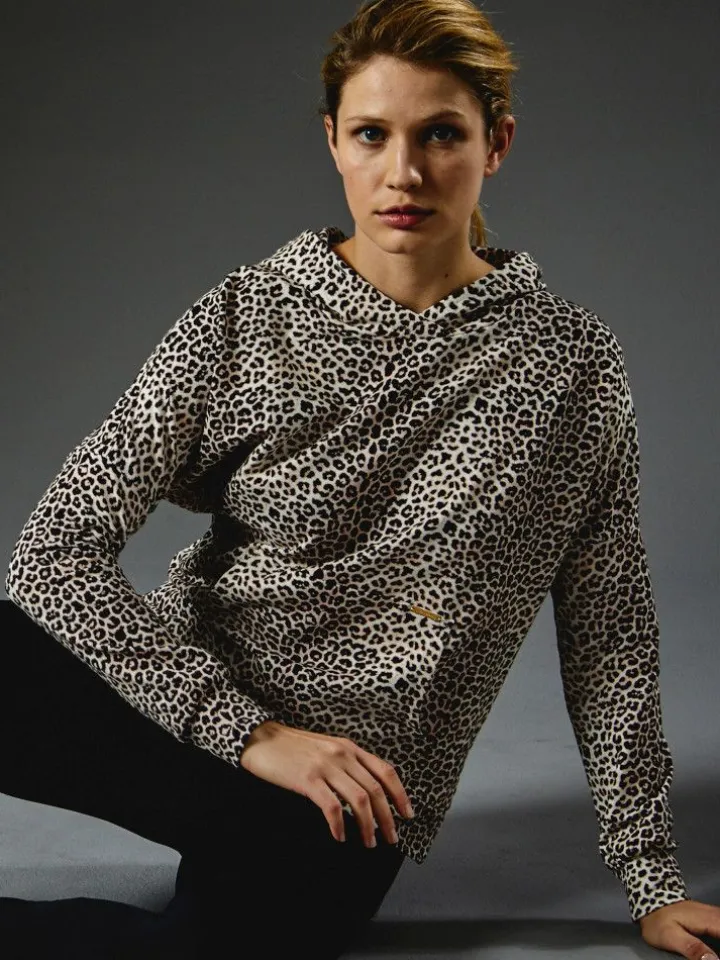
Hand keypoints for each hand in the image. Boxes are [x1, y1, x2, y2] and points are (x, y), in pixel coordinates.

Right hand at [239, 720, 414, 847]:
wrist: (262, 739)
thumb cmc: (293, 747)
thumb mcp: (326, 748)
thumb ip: (346, 763)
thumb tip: (366, 790)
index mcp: (349, 747)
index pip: (385, 771)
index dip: (400, 794)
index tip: (407, 814)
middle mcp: (342, 755)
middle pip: (375, 789)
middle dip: (388, 817)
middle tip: (391, 838)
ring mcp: (325, 766)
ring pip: (359, 799)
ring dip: (368, 825)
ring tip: (369, 843)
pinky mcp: (307, 779)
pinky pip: (332, 806)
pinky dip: (340, 825)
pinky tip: (340, 836)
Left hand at [639, 898, 719, 958]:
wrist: (650, 901)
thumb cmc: (659, 921)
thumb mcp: (671, 936)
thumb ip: (692, 948)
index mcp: (710, 920)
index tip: (719, 957)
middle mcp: (716, 915)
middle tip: (716, 954)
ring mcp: (715, 915)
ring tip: (717, 953)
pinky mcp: (712, 918)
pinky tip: (717, 949)